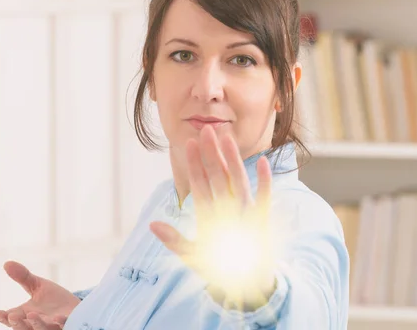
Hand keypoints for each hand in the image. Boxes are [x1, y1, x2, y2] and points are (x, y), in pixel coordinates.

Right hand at [0, 261, 80, 328]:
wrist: (74, 306)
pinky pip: (64, 325)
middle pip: (24, 328)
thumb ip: (23, 277)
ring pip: (41, 329)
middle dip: (18, 323)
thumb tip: (6, 263)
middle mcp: (37, 323)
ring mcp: (52, 326)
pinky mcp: (68, 324)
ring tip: (32, 314)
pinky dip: (61, 322)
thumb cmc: (53, 299)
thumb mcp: (37, 285)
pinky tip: (58, 317)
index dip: (4, 318)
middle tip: (12, 316)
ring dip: (36, 323)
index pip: (11, 319)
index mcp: (26, 315)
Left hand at [150, 125, 274, 309]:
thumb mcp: (191, 255)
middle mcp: (226, 207)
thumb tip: (152, 225)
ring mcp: (244, 211)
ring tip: (227, 138)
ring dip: (232, 160)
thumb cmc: (217, 268)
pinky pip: (263, 198)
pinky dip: (264, 182)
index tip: (188, 144)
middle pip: (218, 175)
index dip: (194, 164)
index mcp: (209, 213)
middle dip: (211, 153)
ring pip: (237, 180)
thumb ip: (174, 240)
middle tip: (206, 130)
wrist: (243, 285)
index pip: (199, 183)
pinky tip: (263, 163)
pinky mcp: (260, 220)